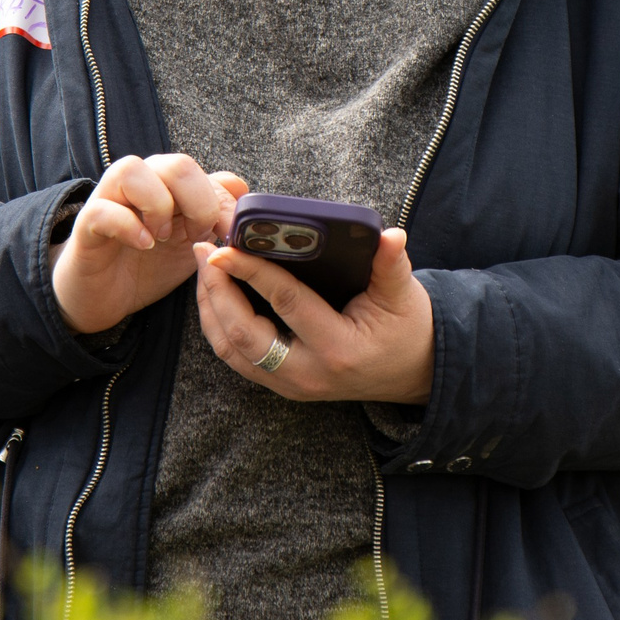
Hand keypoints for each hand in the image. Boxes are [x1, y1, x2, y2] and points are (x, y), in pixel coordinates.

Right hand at [53, 155, 246, 335]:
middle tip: (195, 236)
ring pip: (133, 170)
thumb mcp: (191, 240)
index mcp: (166, 181)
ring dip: (159, 206)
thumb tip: (241, 189)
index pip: (203, 171)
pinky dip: (130, 227)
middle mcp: (138, 181)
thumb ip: (215, 211)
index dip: (222, 203)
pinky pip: (105, 210)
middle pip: (177, 164)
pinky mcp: (87, 224)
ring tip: (162, 238)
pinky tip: (143, 246)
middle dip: (198, 204)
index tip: (226, 236)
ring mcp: (108, 198)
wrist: (104, 296)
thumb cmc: (147, 264)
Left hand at [193, 229, 433, 404]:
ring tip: (204, 268)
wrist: (414, 373)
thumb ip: (393, 265)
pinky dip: (219, 326)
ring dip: (211, 308)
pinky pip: (237, 358)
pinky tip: (216, 295)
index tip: (226, 247)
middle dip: (217, 291)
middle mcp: (308, 373)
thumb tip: (390, 235)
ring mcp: (292, 384)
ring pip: (232, 351)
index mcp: (338, 348)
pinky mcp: (283, 385)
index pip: (286, 302)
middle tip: (205, 251)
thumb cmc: (406, 329)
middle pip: (244, 335)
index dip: (252, 272)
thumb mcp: (404, 295)